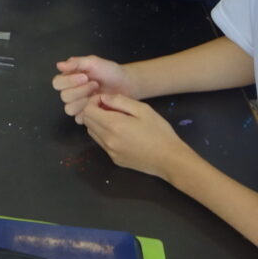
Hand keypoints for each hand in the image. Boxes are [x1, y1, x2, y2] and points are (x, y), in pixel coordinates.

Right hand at [52, 55, 136, 122]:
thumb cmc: (110, 71)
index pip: (57, 83)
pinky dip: (89, 112)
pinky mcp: (86, 116)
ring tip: (98, 95)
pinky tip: (98, 105)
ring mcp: (78, 105)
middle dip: (80, 90)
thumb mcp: (94, 62)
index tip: (85, 76)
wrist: (126, 83)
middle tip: (95, 84)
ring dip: (84, 102)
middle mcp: (70, 92)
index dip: (69, 81)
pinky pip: (79, 119)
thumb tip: (59, 65)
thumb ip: (76, 62)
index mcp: (69, 78)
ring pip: (69, 109)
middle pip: (64, 97)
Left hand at [81, 93, 197, 180]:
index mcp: (113, 125)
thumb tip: (104, 98)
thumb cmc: (159, 132)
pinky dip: (105, 135)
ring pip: (92, 133)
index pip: (88, 111)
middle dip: (94, 112)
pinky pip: (102, 144)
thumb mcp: (143, 109)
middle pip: (87, 122)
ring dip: (98, 123)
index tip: (106, 100)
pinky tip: (121, 133)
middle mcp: (107, 140)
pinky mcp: (115, 159)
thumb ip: (120, 101)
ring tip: (116, 119)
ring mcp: (110, 152)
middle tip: (110, 108)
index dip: (93, 102)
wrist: (170, 160)